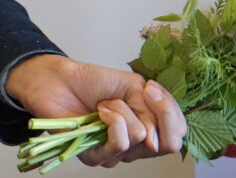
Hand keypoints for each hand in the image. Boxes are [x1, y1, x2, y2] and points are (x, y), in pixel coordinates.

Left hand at [5, 54, 185, 167]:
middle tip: (142, 93)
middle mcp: (136, 145)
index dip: (170, 111)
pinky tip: (99, 112)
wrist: (58, 79)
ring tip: (105, 103)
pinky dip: (112, 120)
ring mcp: (116, 153)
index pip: (178, 132)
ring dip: (123, 110)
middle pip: (168, 144)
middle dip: (159, 114)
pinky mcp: (95, 157)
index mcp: (148, 126)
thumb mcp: (133, 86)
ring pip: (141, 138)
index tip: (150, 87)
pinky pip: (119, 143)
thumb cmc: (93, 82)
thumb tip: (157, 141)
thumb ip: (153, 109)